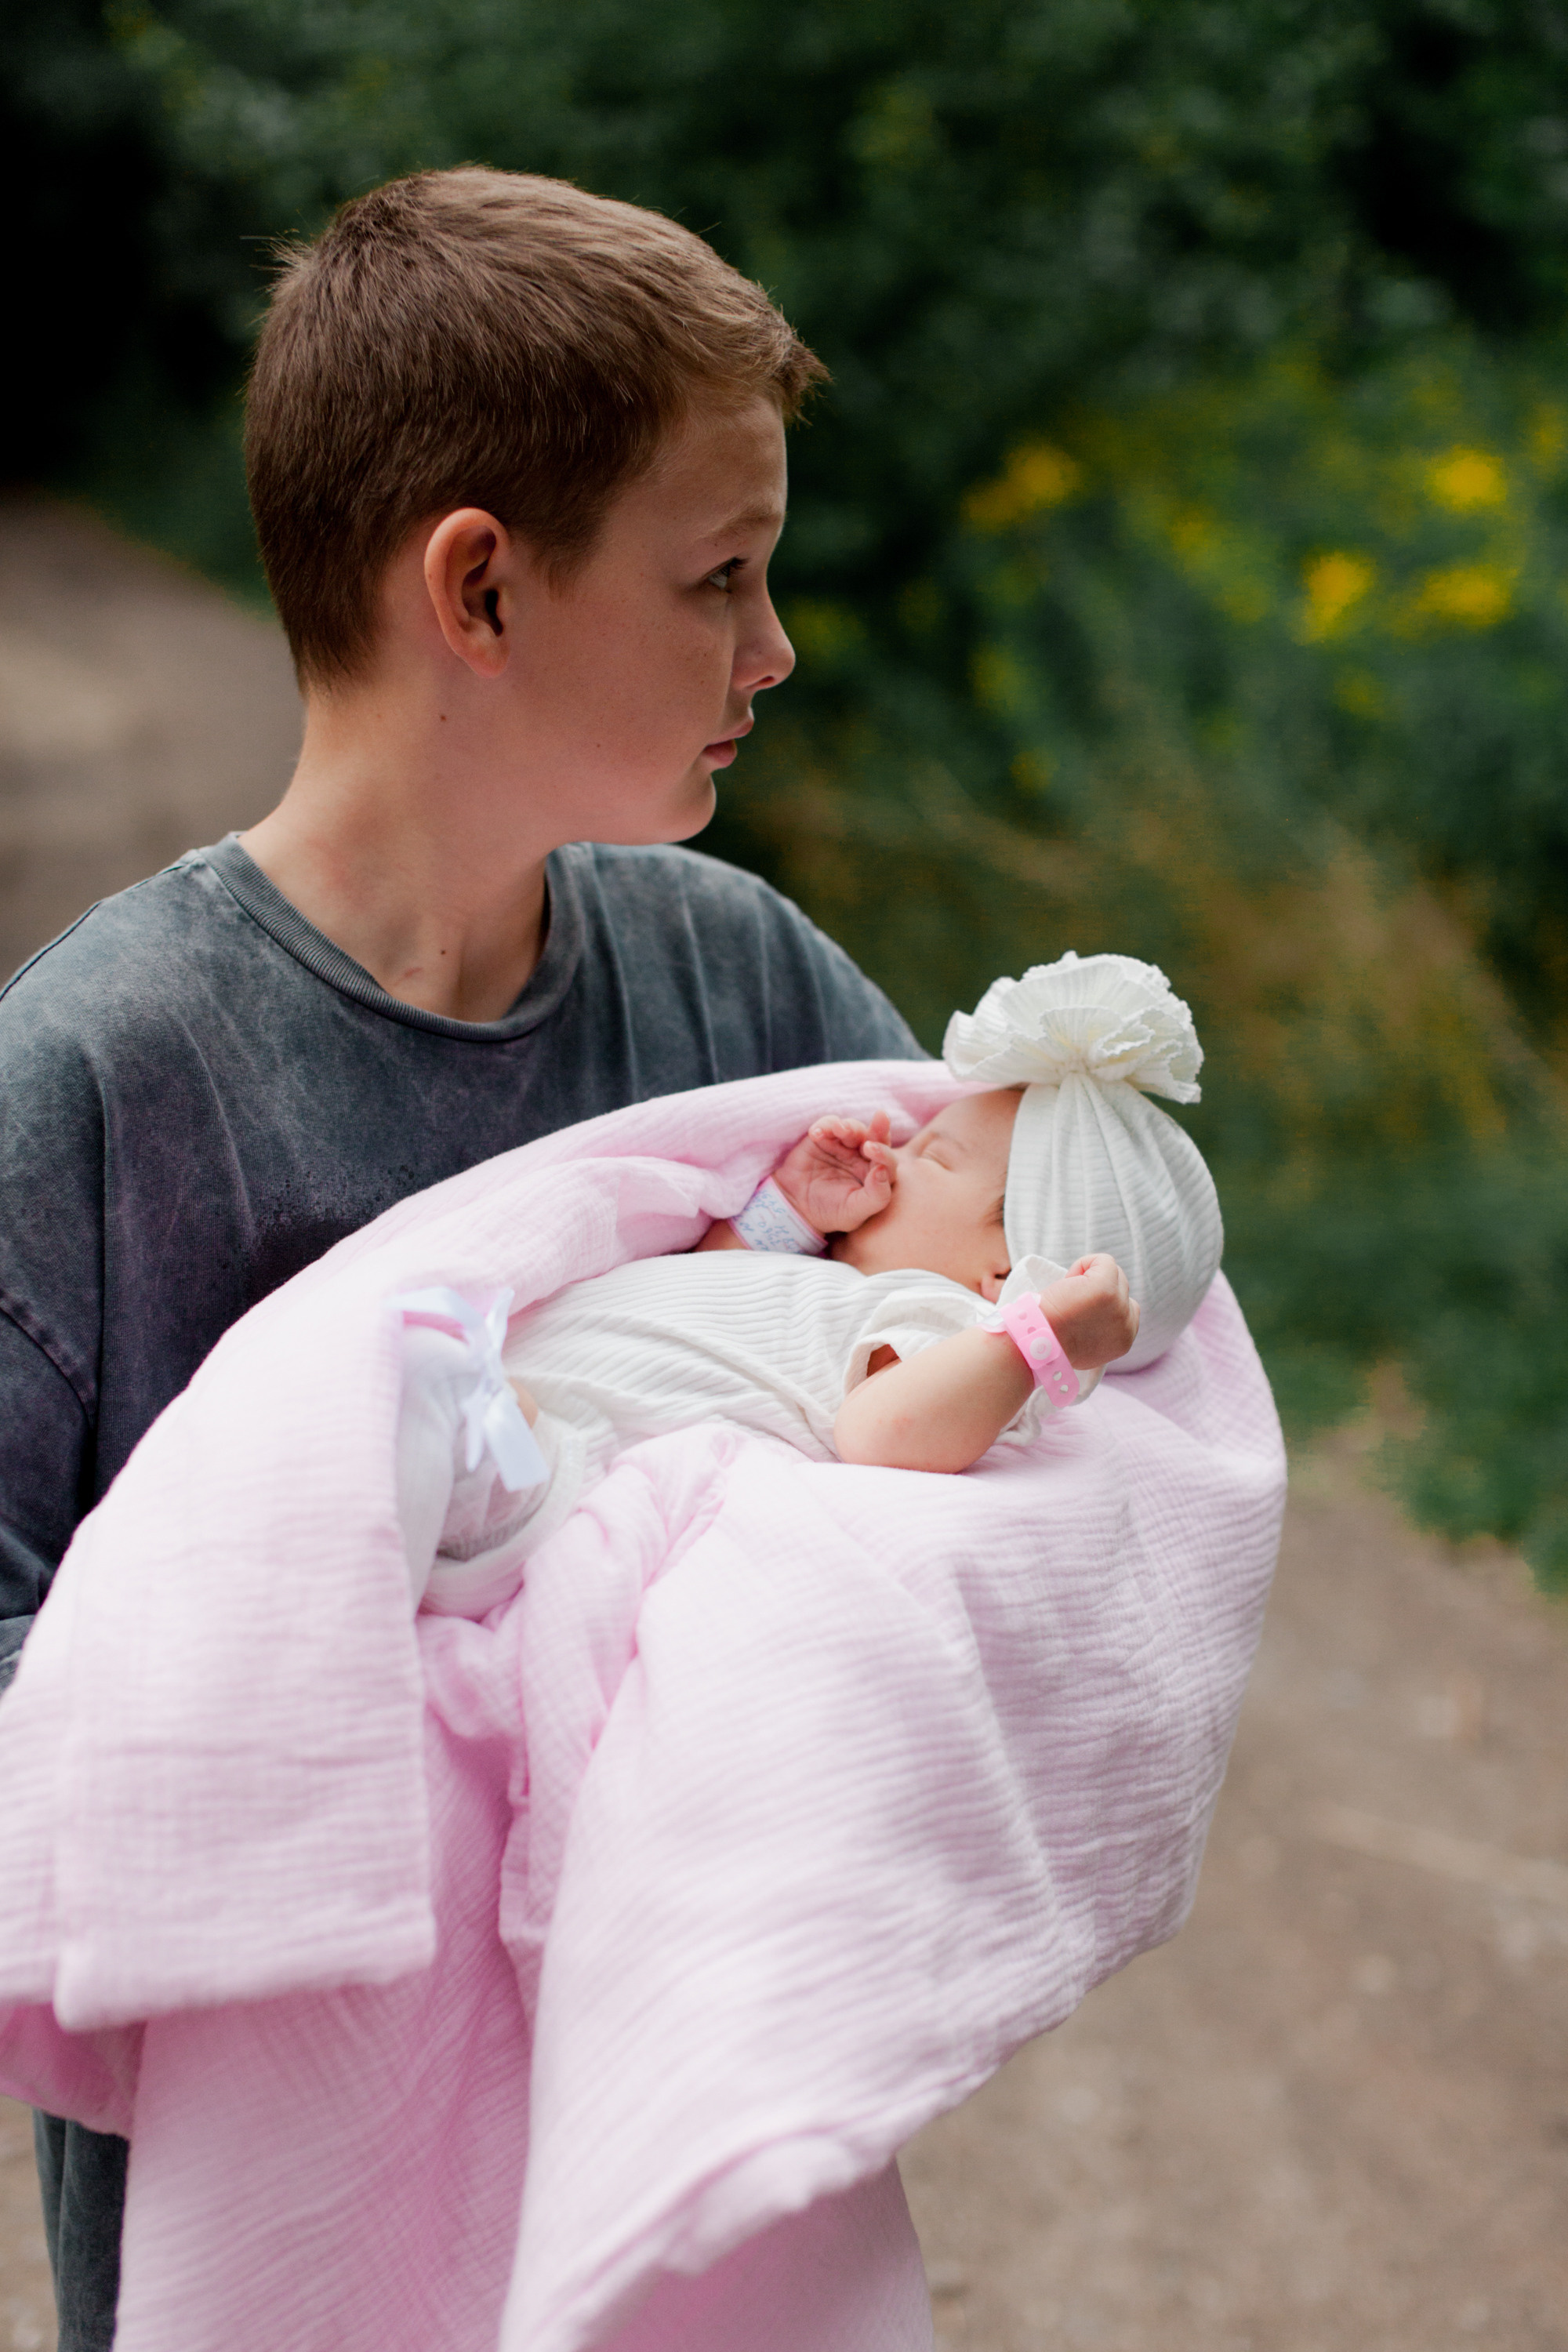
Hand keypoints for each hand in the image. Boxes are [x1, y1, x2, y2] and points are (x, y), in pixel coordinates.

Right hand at [773, 1112, 897, 1234]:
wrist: (797, 1207)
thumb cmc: (831, 1212)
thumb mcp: (854, 1212)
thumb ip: (875, 1197)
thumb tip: (883, 1171)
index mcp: (876, 1174)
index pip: (888, 1161)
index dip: (884, 1154)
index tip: (872, 1151)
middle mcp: (864, 1156)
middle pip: (877, 1137)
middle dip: (879, 1128)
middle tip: (880, 1118)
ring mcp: (844, 1145)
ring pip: (853, 1128)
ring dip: (848, 1126)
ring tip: (839, 1129)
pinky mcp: (825, 1137)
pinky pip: (828, 1124)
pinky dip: (824, 1126)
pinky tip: (815, 1134)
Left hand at [1036, 1254, 1139, 1370]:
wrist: (1037, 1341)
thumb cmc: (1052, 1340)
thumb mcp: (1086, 1345)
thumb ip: (1102, 1330)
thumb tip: (1098, 1309)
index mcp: (1123, 1341)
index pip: (1129, 1310)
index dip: (1105, 1305)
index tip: (1081, 1313)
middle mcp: (1126, 1325)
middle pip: (1122, 1289)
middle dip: (1098, 1290)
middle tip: (1072, 1303)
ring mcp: (1119, 1305)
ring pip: (1115, 1274)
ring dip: (1090, 1277)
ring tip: (1069, 1294)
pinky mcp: (1106, 1288)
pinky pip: (1104, 1261)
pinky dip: (1085, 1263)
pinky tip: (1069, 1279)